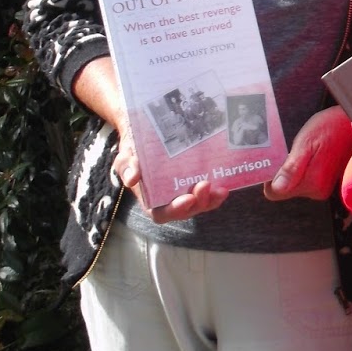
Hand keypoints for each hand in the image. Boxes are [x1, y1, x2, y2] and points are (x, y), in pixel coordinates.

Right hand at [111, 124, 231, 221]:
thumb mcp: (125, 157)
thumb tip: (132, 179)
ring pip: (200, 204)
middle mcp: (169, 201)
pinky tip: (226, 183)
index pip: (162, 213)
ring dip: (211, 200)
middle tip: (205, 185)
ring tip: (221, 189)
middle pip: (186, 210)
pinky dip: (216, 192)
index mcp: (151, 201)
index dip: (175, 210)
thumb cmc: (134, 151)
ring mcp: (184, 194)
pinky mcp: (195, 184)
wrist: (146, 136)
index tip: (187, 199)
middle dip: (198, 202)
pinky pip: (208, 194)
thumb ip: (126, 167)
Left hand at [264, 107, 351, 201]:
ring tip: (304, 149)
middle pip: (285, 189)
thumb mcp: (306, 142)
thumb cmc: (331, 128)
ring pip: (295, 184)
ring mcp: (324, 188)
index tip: (275, 161)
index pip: (275, 193)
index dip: (270, 177)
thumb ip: (292, 168)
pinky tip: (311, 153)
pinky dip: (303, 168)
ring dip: (294, 169)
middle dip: (283, 172)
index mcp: (311, 184)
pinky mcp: (327, 182)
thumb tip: (276, 187)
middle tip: (293, 151)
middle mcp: (317, 191)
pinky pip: (305, 179)